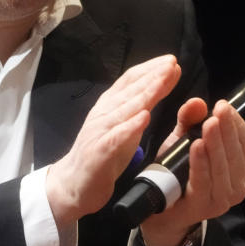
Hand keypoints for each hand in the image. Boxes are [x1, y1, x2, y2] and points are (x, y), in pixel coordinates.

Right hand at [46, 55, 180, 226]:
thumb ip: (135, 108)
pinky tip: (145, 117)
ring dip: (146, 93)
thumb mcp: (121, 127)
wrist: (73, 184)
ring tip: (163, 81)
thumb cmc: (102, 153)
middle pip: (130, 90)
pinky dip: (130, 126)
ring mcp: (100, 131)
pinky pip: (116, 137)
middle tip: (172, 63)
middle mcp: (104, 113)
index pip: (130, 81)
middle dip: (153, 75)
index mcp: (110, 106)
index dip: (150, 69)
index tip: (171, 61)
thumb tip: (155, 90)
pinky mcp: (99, 152)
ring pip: (125, 108)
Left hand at [139, 99, 244, 245]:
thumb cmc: (177, 172)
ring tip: (209, 124)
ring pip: (223, 167)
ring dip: (217, 144)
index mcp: (239, 167)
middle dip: (228, 129)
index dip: (237, 123)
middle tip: (219, 109)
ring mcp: (223, 199)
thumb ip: (189, 120)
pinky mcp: (204, 207)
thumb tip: (198, 101)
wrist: (161, 209)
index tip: (223, 105)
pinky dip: (201, 163)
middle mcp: (237, 184)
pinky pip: (204, 182)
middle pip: (237, 153)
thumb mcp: (182, 141)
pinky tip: (197, 146)